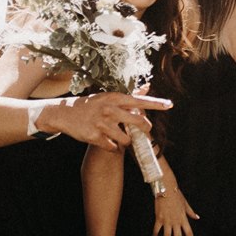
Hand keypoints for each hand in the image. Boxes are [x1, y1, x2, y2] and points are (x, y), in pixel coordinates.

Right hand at [46, 92, 171, 150]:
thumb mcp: (108, 96)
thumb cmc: (91, 105)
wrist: (65, 114)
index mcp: (115, 98)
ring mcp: (102, 124)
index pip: (140, 101)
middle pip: (139, 123)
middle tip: (143, 131)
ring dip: (125, 141)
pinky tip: (107, 141)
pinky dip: (113, 147)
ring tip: (117, 136)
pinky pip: (113, 147)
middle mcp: (110, 110)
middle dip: (144, 129)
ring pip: (126, 139)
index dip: (156, 104)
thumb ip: (128, 96)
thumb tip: (147, 88)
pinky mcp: (95, 136)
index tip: (170, 104)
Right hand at [154, 182, 198, 235]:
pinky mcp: (159, 219)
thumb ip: (191, 212)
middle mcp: (176, 222)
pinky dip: (155, 234)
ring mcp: (167, 221)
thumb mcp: (186, 204)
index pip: (189, 232)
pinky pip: (157, 229)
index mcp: (183, 218)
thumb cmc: (176, 195)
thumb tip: (197, 217)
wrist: (166, 189)